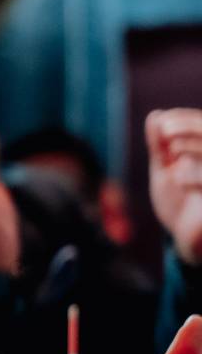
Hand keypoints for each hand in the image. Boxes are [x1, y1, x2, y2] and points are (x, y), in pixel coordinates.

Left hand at [148, 108, 201, 263]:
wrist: (186, 238)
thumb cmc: (178, 201)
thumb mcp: (165, 171)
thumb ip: (161, 146)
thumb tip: (155, 116)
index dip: (186, 119)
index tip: (163, 120)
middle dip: (191, 127)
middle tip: (166, 129)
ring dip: (196, 147)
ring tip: (174, 149)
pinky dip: (197, 176)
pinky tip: (179, 176)